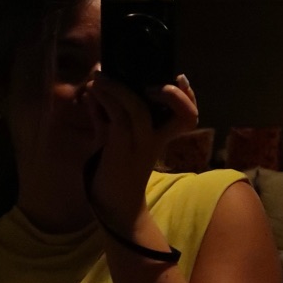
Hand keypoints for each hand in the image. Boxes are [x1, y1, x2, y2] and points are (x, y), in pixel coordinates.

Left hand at [85, 72, 198, 231]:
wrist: (110, 206)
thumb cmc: (112, 171)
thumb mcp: (111, 140)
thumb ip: (104, 116)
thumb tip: (93, 91)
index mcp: (160, 137)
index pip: (187, 116)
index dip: (188, 98)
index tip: (179, 79)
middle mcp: (156, 140)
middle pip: (185, 116)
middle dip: (175, 94)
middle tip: (150, 82)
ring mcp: (140, 143)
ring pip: (138, 107)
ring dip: (118, 86)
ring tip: (101, 76)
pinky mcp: (121, 146)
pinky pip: (118, 114)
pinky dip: (106, 96)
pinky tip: (95, 89)